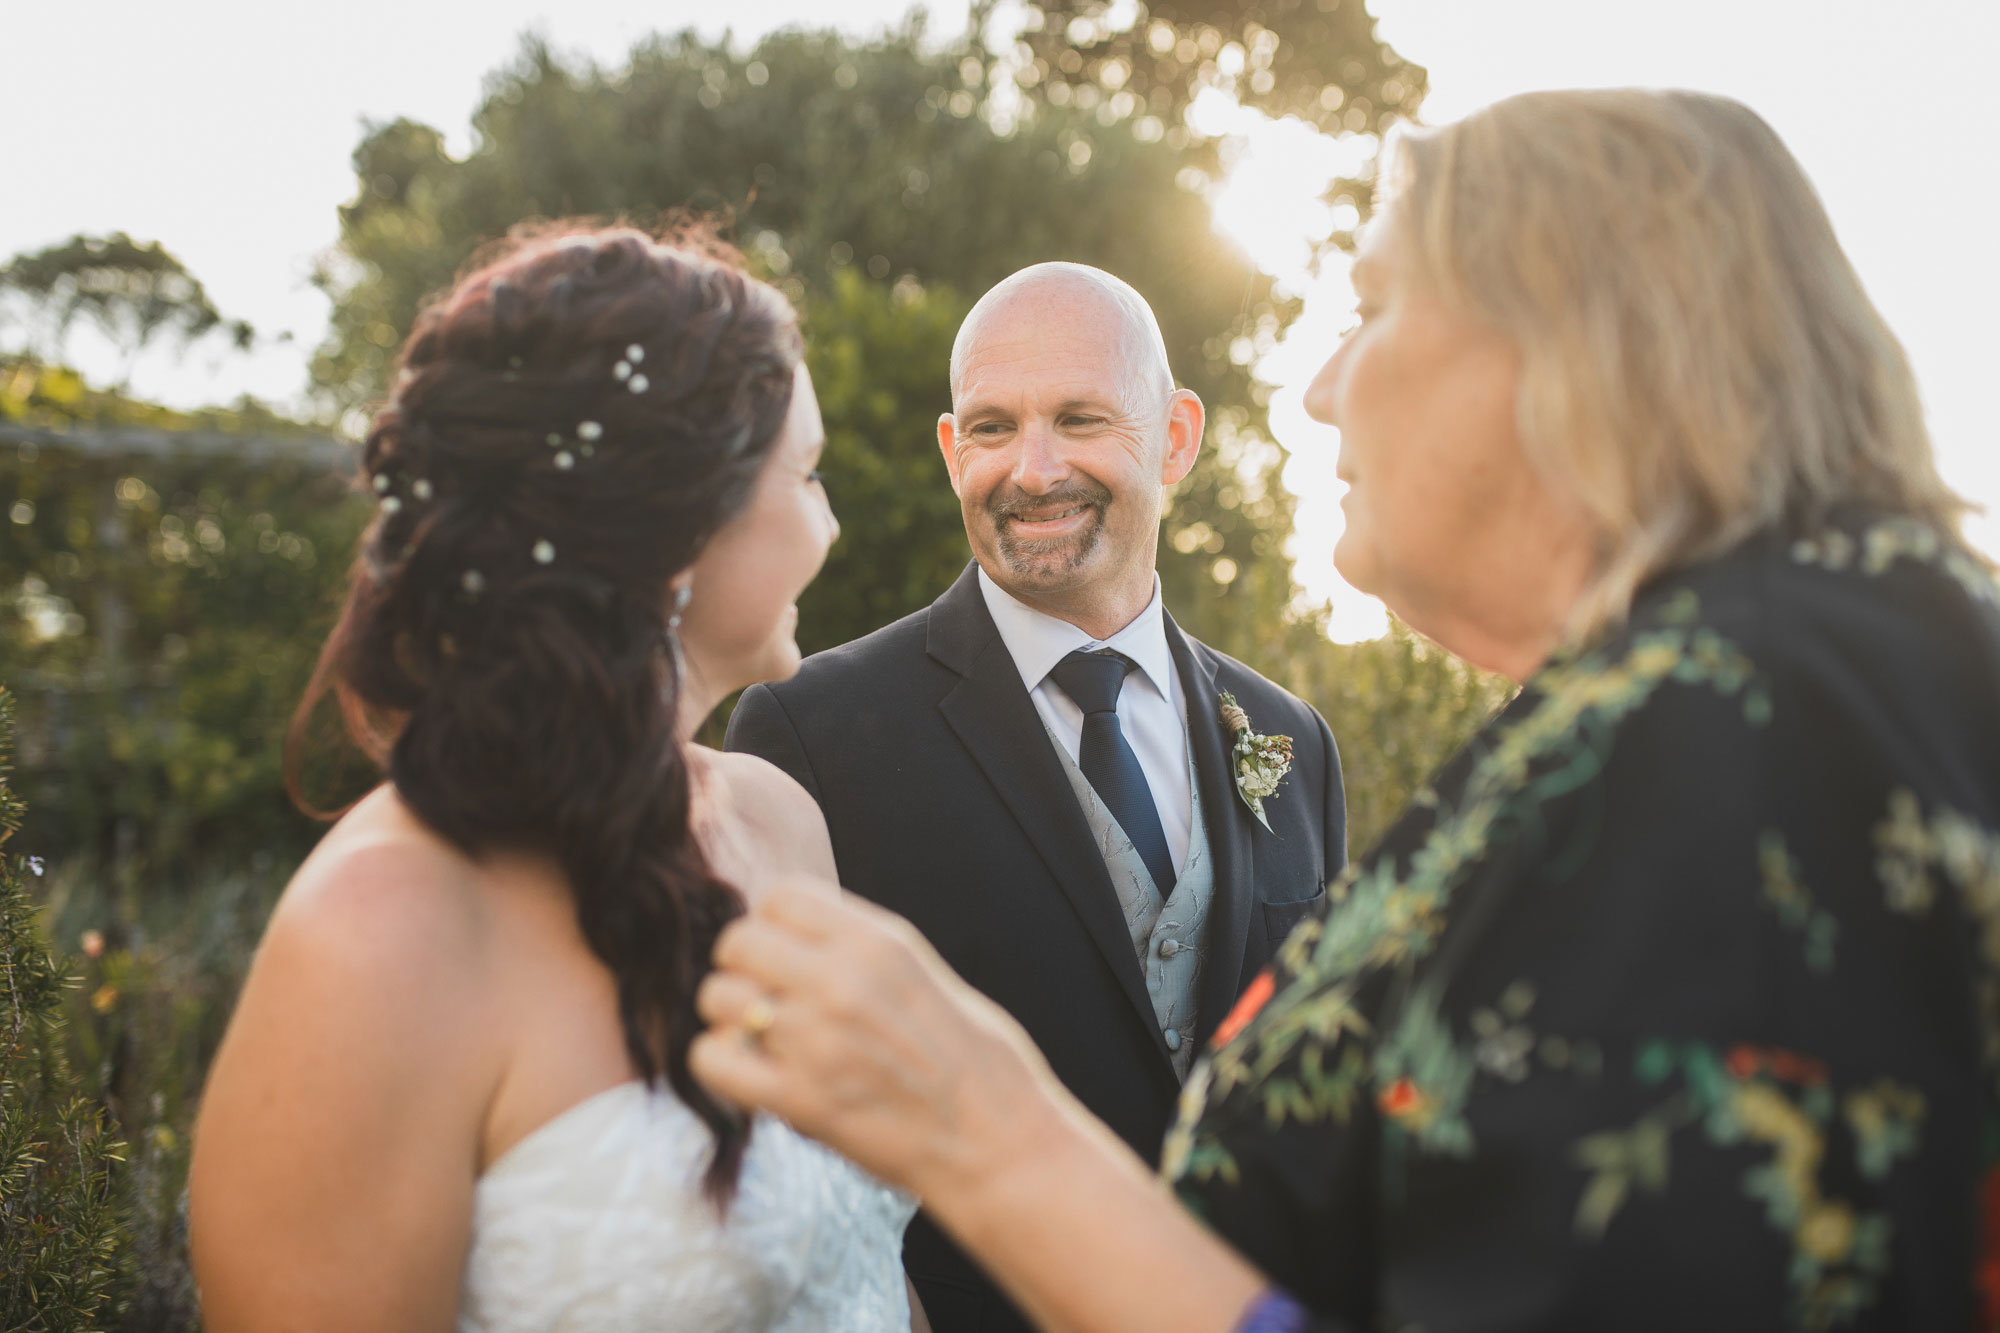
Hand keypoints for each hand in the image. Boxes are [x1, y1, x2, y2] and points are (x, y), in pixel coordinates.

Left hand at [690, 879, 1066, 1209]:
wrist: (998, 1143)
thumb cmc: (974, 1062)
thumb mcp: (923, 974)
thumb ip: (858, 950)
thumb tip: (795, 937)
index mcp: (879, 943)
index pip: (781, 895)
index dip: (773, 924)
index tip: (786, 953)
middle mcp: (842, 981)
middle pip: (738, 941)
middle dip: (743, 966)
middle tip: (766, 998)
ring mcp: (816, 1040)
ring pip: (716, 997)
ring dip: (728, 1017)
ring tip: (760, 1040)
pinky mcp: (798, 1101)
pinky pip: (712, 1060)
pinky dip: (721, 1064)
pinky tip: (752, 1074)